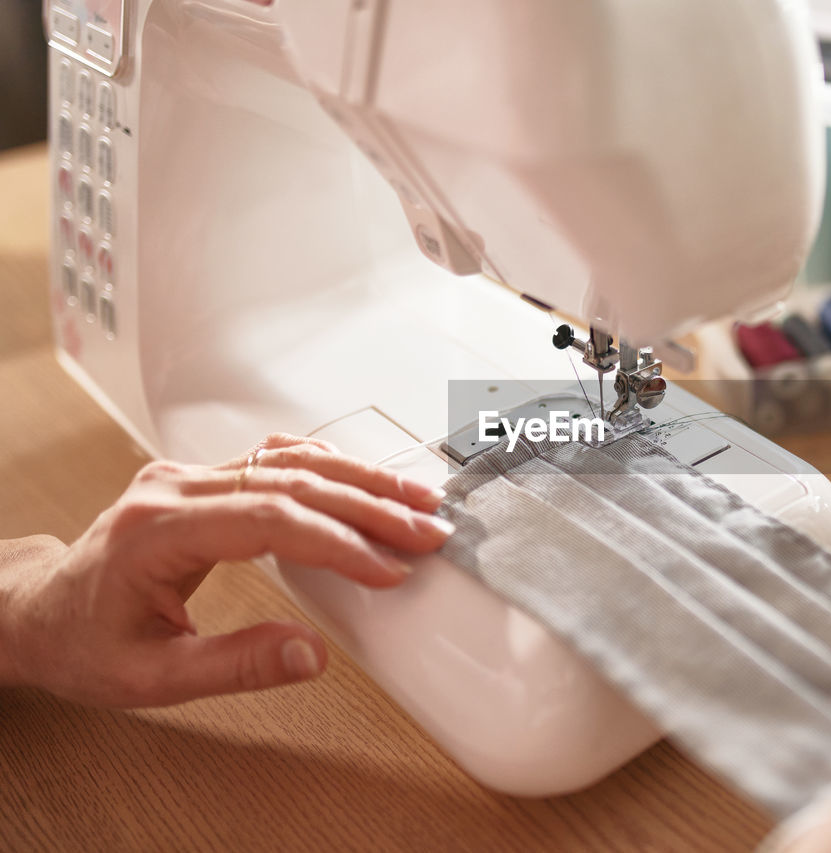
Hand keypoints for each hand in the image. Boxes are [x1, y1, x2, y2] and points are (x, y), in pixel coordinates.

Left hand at [0, 433, 452, 707]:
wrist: (38, 612)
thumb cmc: (82, 642)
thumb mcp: (151, 677)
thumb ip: (235, 665)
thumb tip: (311, 654)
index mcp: (157, 529)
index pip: (269, 519)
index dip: (338, 541)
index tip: (386, 568)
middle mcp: (174, 487)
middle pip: (291, 482)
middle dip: (369, 505)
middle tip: (426, 530)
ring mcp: (187, 475)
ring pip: (289, 461)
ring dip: (360, 478)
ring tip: (415, 498)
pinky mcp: (201, 478)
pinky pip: (274, 459)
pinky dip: (328, 468)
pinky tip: (363, 479)